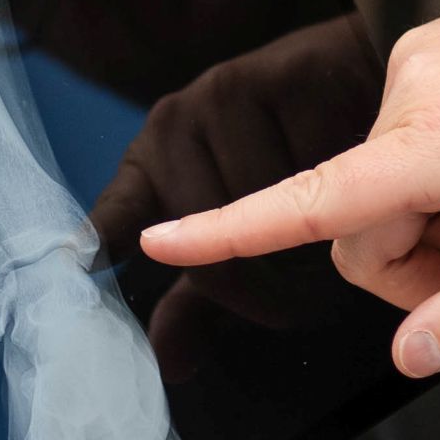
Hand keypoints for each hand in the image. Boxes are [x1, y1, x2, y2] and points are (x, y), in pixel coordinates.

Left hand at [89, 18, 382, 373]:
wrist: (361, 79)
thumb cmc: (297, 160)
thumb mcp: (239, 232)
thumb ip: (199, 298)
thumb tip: (168, 362)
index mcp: (152, 161)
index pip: (114, 217)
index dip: (102, 244)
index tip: (78, 268)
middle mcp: (174, 125)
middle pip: (203, 243)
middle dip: (260, 291)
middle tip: (300, 301)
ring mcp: (221, 95)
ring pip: (258, 212)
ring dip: (306, 254)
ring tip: (333, 241)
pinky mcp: (277, 76)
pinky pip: (305, 171)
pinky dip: (336, 203)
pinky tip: (352, 192)